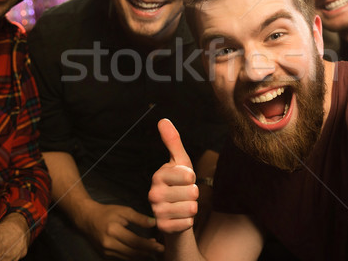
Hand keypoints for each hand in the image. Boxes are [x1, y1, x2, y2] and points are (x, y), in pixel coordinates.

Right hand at [77, 199, 163, 259]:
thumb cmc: (107, 213)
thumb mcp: (123, 211)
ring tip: (152, 250)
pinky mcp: (105, 254)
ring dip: (141, 255)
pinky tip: (141, 251)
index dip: (149, 245)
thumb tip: (154, 223)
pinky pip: (122, 257)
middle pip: (132, 252)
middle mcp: (109, 243)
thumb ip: (139, 218)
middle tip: (160, 250)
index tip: (160, 246)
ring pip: (128, 257)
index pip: (135, 241)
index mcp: (113, 231)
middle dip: (147, 252)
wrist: (87, 219)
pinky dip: (133, 256)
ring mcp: (106, 251)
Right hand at [149, 119, 198, 233]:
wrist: (174, 213)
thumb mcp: (180, 161)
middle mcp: (153, 193)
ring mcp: (156, 211)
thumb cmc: (180, 184)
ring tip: (183, 205)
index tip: (185, 179)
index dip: (192, 177)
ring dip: (192, 208)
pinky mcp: (162, 227)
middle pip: (192, 192)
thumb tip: (163, 120)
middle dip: (194, 194)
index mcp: (158, 175)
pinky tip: (181, 218)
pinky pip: (187, 223)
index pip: (188, 175)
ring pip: (191, 208)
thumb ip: (173, 141)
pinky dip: (188, 221)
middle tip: (184, 195)